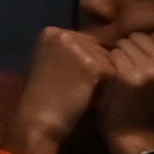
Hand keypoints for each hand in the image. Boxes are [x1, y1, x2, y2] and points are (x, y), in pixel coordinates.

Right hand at [11, 24, 120, 153]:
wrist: (39, 121)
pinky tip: (93, 98)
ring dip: (105, 79)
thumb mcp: (55, 64)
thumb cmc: (48, 97)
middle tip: (80, 89)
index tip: (73, 81)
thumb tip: (106, 46)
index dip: (89, 63)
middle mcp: (63, 34)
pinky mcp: (89, 64)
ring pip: (110, 59)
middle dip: (99, 68)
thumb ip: (75, 51)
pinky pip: (113, 72)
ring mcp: (76, 47)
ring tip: (87, 94)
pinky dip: (108, 88)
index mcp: (52, 32)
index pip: (89, 40)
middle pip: (101, 48)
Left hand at [85, 29, 153, 153]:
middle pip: (142, 36)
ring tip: (124, 75)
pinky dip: (109, 63)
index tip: (145, 65)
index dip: (147, 48)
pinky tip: (114, 79)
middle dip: (133, 50)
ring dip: (120, 56)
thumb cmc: (152, 104)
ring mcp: (152, 68)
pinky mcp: (129, 75)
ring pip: (125, 43)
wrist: (137, 135)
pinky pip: (113, 54)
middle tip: (133, 71)